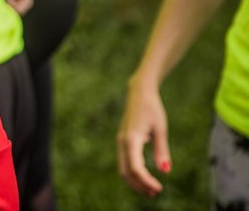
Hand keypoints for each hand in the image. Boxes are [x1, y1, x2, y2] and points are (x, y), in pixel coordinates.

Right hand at [117, 76, 170, 196]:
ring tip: (151, 189)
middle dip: (139, 185)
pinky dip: (133, 173)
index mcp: (131, 139)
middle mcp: (122, 142)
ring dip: (135, 181)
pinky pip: (125, 162)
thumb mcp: (160, 129)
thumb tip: (165, 171)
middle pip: (125, 171)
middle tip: (155, 193)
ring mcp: (121, 141)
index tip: (159, 189)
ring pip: (123, 168)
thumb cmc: (152, 108)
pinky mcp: (123, 141)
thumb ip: (162, 150)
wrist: (139, 92)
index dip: (146, 181)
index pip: (135, 167)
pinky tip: (146, 176)